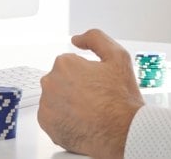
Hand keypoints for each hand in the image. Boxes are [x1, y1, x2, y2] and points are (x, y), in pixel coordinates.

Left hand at [38, 29, 144, 158]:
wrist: (123, 132)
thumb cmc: (121, 98)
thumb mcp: (118, 56)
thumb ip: (95, 38)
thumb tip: (77, 39)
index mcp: (64, 64)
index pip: (70, 65)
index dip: (86, 74)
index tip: (96, 84)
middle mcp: (50, 83)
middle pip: (60, 81)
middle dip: (74, 87)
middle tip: (94, 98)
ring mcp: (47, 105)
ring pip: (55, 99)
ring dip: (68, 103)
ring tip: (89, 111)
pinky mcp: (46, 125)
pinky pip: (52, 117)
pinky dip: (63, 119)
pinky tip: (81, 120)